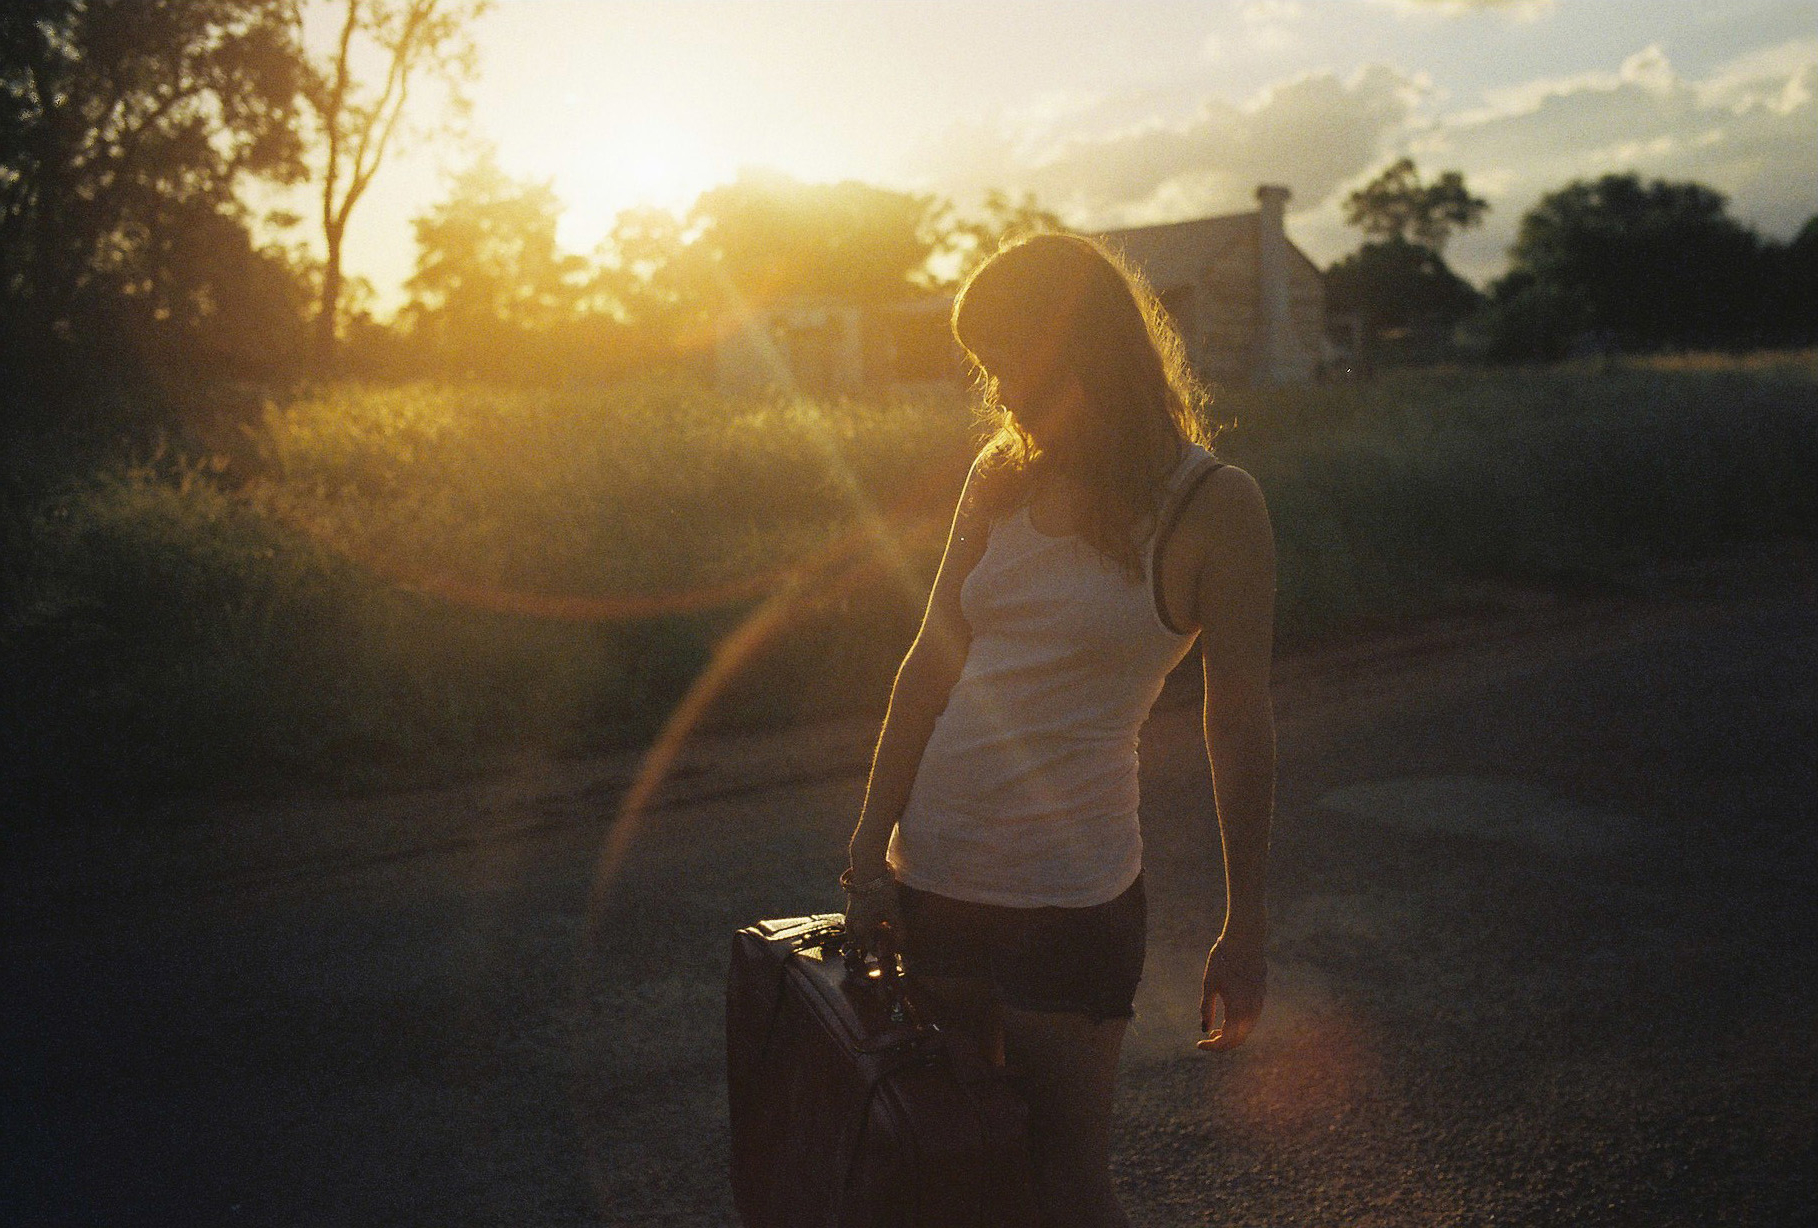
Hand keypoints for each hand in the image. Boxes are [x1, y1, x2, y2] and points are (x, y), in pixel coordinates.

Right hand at [840, 879, 902, 959]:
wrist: (868, 869)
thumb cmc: (882, 892)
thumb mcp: (894, 911)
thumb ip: (898, 929)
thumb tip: (901, 944)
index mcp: (862, 929)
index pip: (871, 947)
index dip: (881, 950)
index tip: (891, 947)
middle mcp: (853, 924)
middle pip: (860, 942)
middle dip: (870, 943)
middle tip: (884, 938)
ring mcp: (850, 914)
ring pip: (853, 932)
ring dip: (863, 934)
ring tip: (877, 929)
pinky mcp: (850, 904)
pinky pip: (852, 921)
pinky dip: (860, 924)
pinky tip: (873, 917)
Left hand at [1197, 934, 1265, 1050]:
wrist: (1244, 942)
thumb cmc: (1222, 962)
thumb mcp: (1209, 985)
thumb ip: (1207, 1009)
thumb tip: (1204, 1030)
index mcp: (1237, 1011)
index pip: (1226, 1040)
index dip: (1212, 1047)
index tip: (1199, 1044)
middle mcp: (1251, 1012)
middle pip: (1238, 1040)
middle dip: (1222, 1045)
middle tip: (1206, 1041)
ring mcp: (1258, 1005)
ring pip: (1246, 1031)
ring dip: (1231, 1036)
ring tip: (1215, 1032)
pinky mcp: (1261, 997)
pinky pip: (1251, 1020)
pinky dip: (1240, 1026)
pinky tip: (1228, 1020)